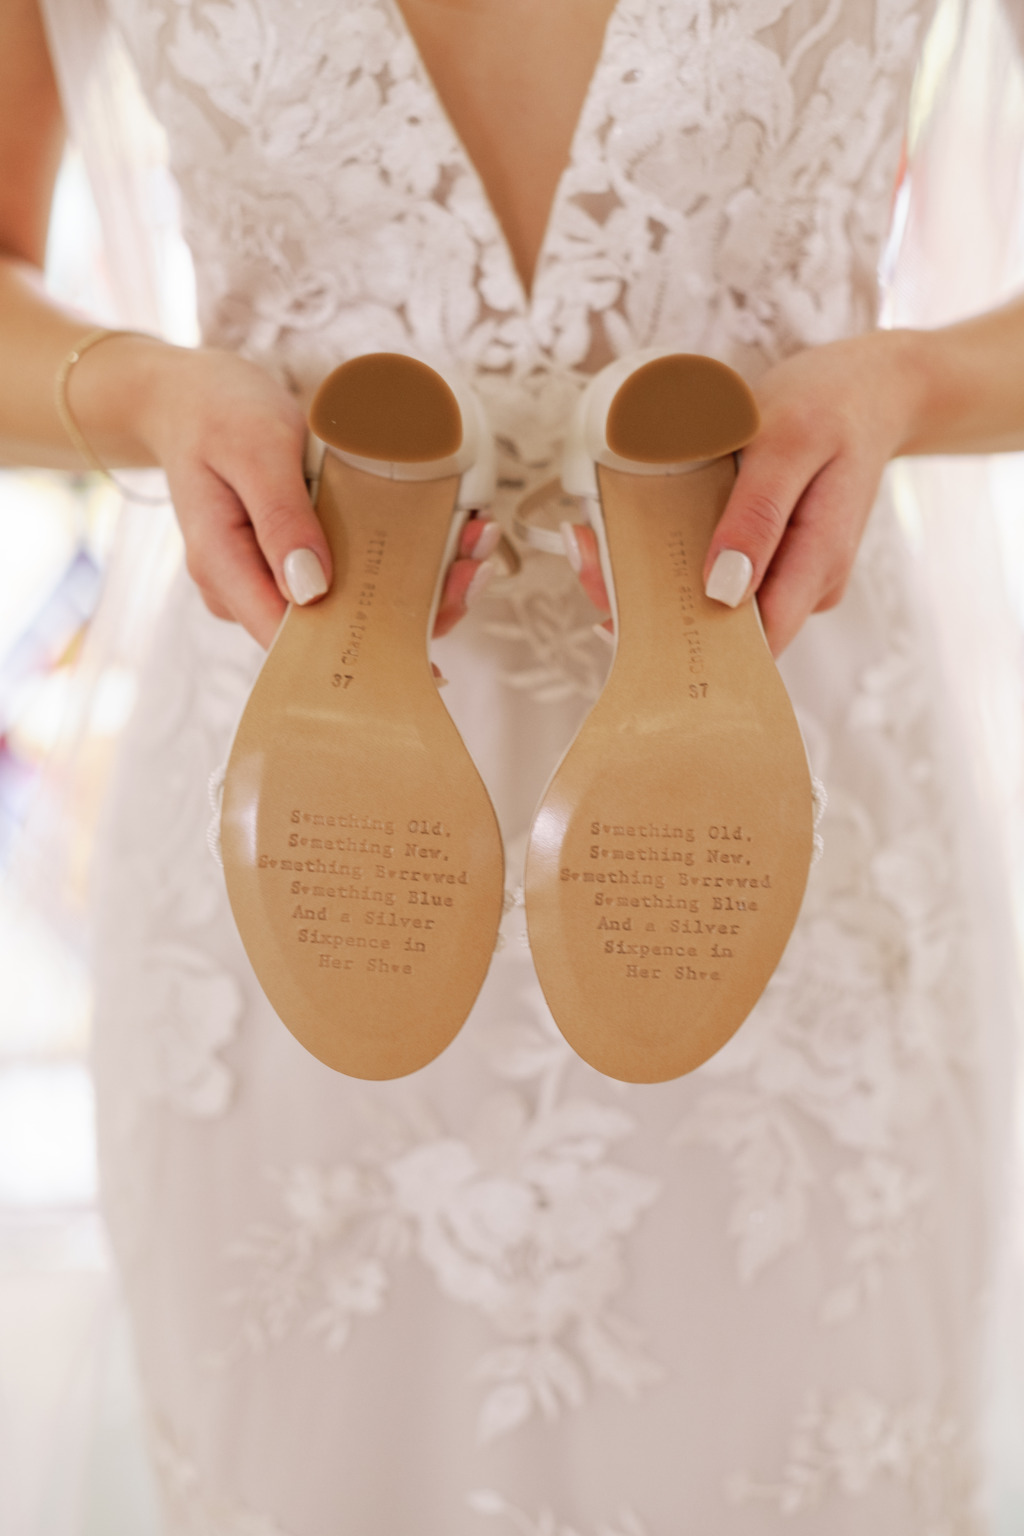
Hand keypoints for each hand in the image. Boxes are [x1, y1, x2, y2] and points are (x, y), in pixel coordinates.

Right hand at [129, 344, 498, 648]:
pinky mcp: (298, 557)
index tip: (419, 645)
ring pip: (350, 605)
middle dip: (406, 615)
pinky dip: (397, 561)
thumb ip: (281, 518)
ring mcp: (275, 575)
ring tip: (473, 551)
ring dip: (414, 587)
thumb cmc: (216, 412)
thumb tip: (314, 589)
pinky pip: (351, 574)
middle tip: (469, 576)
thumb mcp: (253, 449)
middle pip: (332, 629)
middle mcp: (250, 587)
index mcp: (226, 571)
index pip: (291, 641)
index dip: (354, 650)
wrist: (189, 394)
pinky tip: (445, 540)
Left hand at [563, 331, 919, 655]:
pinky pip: (722, 572)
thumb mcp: (791, 441)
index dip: (690, 643)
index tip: (623, 618)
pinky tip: (640, 534)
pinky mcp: (774, 556)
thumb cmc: (834, 404)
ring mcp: (791, 573)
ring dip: (659, 582)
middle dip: (655, 609)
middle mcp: (806, 585)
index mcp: (819, 565)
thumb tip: (721, 589)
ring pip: (718, 602)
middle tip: (591, 561)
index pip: (754, 645)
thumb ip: (759, 515)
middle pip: (726, 630)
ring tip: (599, 542)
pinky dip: (679, 557)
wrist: (876, 387)